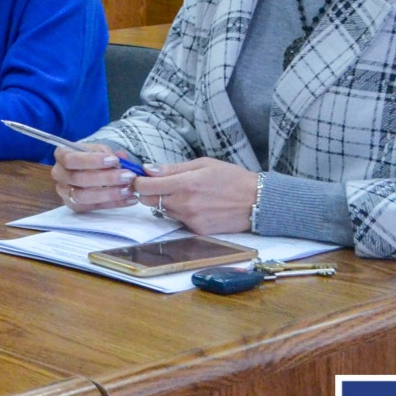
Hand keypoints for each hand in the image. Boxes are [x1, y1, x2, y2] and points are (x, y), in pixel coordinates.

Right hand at [51, 143, 139, 211]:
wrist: (88, 169)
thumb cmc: (93, 157)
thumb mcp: (99, 149)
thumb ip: (108, 153)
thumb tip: (121, 157)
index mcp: (62, 155)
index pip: (71, 159)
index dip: (92, 160)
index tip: (114, 160)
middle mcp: (59, 174)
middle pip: (78, 179)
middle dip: (106, 178)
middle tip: (128, 176)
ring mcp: (65, 192)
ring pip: (83, 196)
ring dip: (109, 193)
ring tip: (129, 189)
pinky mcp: (74, 206)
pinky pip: (93, 207)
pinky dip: (114, 203)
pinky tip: (130, 199)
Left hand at [133, 158, 257, 234]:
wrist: (258, 202)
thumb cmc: (232, 178)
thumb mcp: (203, 164)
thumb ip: (173, 168)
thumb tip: (148, 169)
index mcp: (184, 184)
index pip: (144, 187)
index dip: (138, 181)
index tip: (140, 177)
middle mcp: (184, 204)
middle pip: (148, 201)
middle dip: (149, 192)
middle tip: (160, 184)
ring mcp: (190, 220)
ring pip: (162, 211)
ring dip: (165, 202)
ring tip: (185, 193)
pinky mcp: (196, 230)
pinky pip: (177, 220)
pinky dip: (180, 213)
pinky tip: (195, 205)